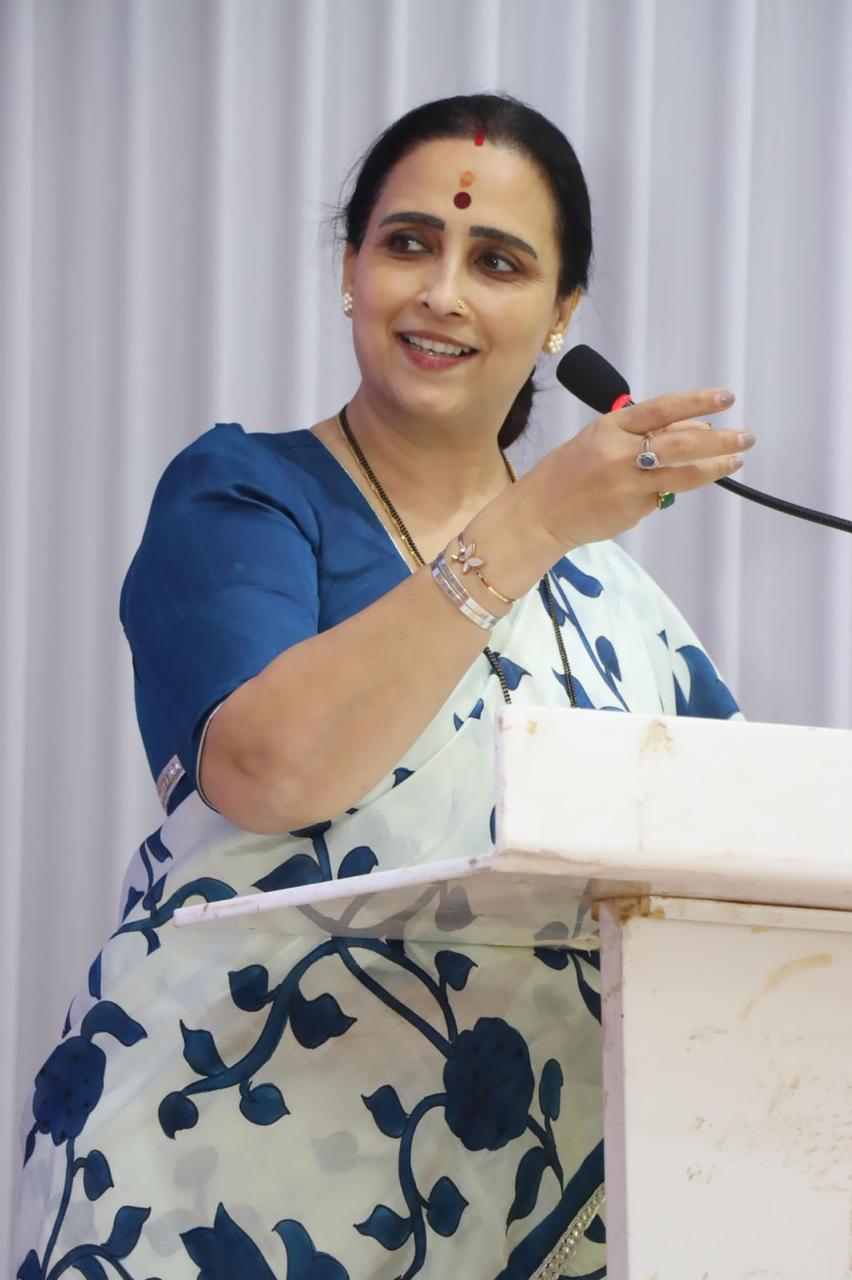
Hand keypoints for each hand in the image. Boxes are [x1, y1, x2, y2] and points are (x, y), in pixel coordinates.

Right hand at [524, 387, 750, 550]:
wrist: (540, 513)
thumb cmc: (569, 471)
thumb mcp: (601, 440)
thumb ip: (644, 433)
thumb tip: (694, 428)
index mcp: (611, 428)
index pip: (663, 409)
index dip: (697, 402)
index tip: (726, 399)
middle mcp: (620, 454)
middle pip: (681, 443)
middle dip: (720, 440)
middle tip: (746, 437)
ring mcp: (628, 485)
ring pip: (682, 474)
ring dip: (714, 467)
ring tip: (735, 461)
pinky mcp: (632, 511)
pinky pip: (660, 498)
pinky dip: (666, 492)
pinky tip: (656, 492)